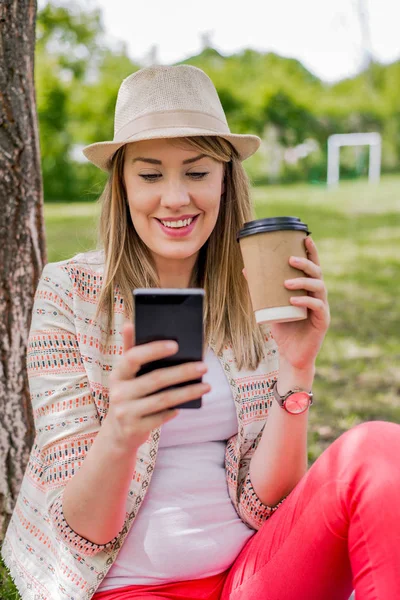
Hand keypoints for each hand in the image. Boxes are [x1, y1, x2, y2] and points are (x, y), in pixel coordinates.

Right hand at [107, 323, 209, 452]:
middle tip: (204, 366)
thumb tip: (130, 323)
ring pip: (163, 400)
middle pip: (155, 379)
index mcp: (117, 373)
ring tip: (206, 386)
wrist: (117, 434)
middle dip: (182, 372)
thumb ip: (131, 350)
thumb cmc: (128, 395)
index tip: (176, 345)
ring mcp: (125, 412)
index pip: (133, 357)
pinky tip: (188, 404)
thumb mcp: (125, 375)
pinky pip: (161, 417)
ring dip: (187, 392)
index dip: (154, 350)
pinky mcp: (134, 429)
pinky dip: (175, 410)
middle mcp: (118, 392)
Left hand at [242, 236, 329, 370]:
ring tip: (286, 282)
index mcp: (309, 289)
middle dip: (305, 263)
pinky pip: (317, 307)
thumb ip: (261, 289)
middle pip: (317, 273)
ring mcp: (323, 308)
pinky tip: (294, 299)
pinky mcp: (323, 321)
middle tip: (290, 259)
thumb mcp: (270, 305)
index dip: (312, 252)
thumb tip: (245, 269)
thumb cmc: (283, 329)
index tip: (305, 237)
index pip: (313, 266)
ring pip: (318, 287)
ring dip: (302, 282)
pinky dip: (305, 301)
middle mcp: (318, 295)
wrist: (292, 355)